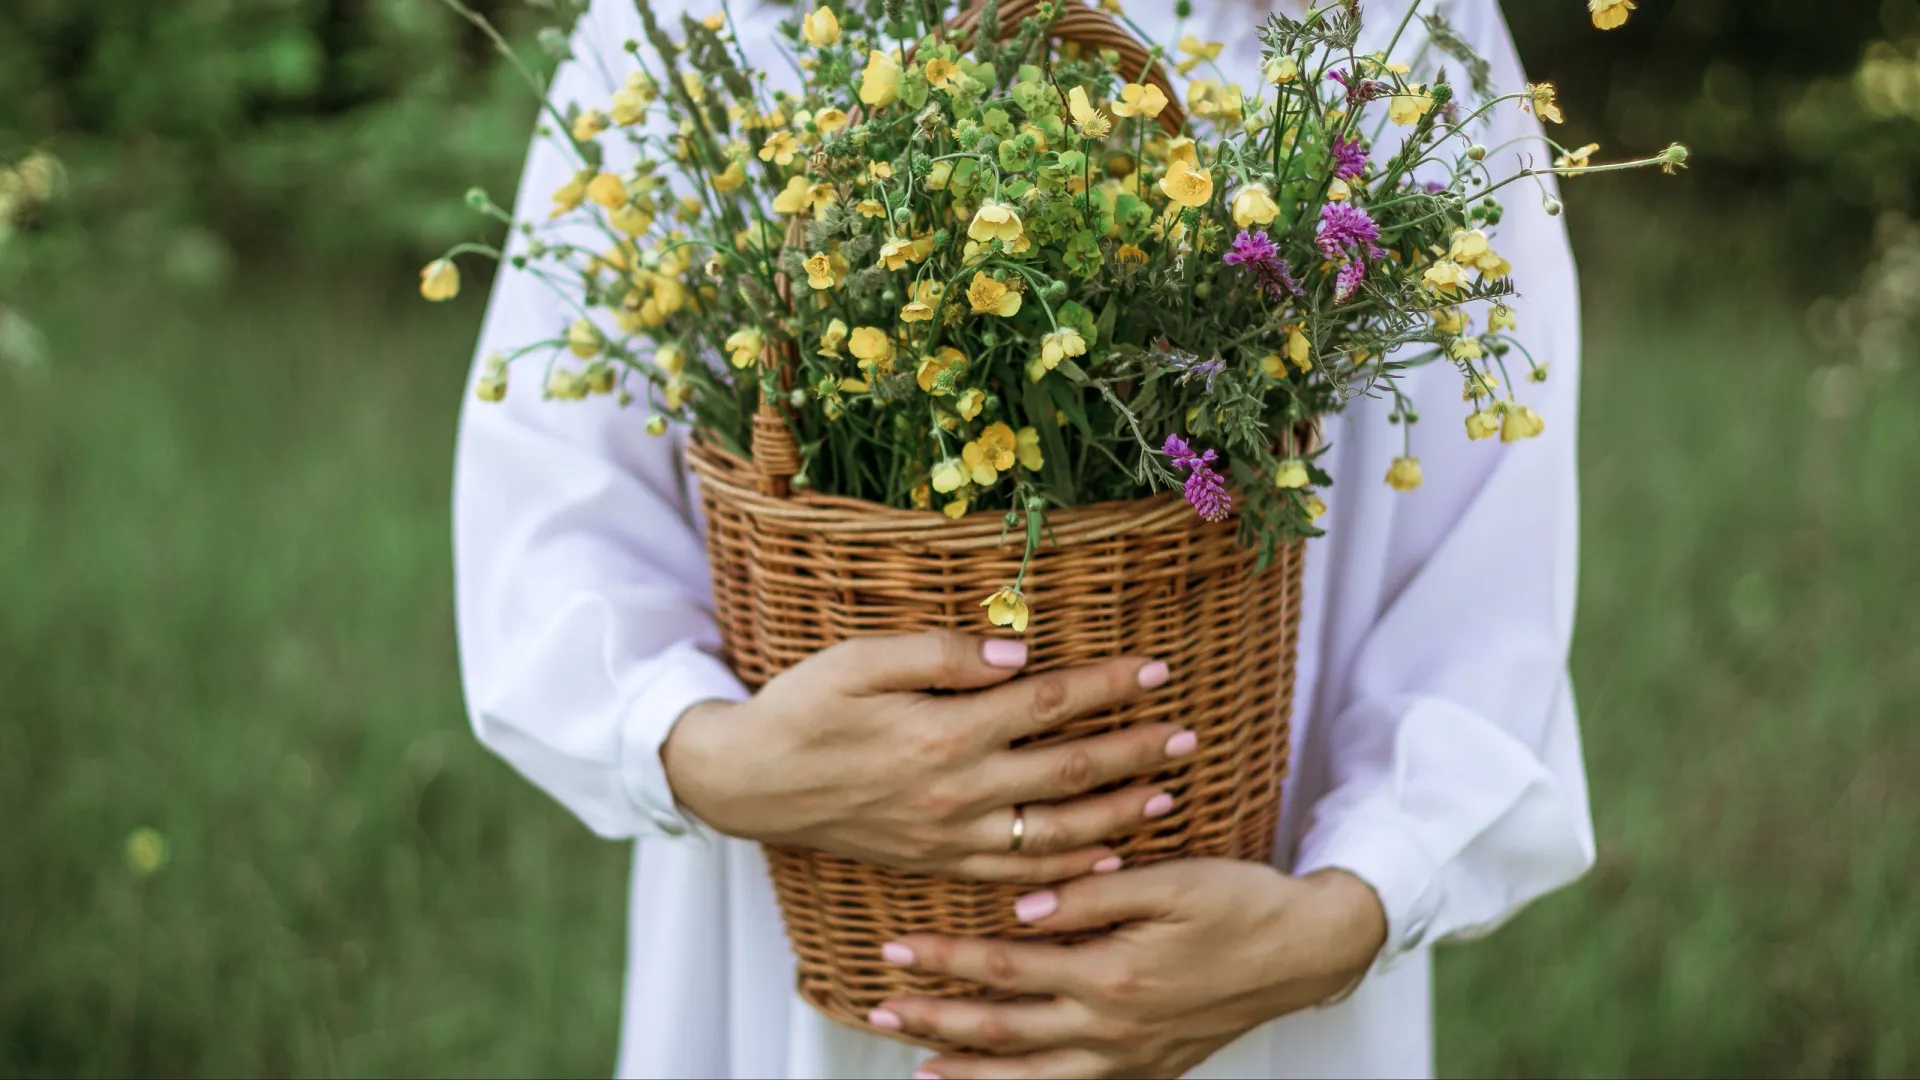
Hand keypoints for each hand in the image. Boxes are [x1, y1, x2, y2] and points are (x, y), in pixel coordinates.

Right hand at [662, 631, 1192, 882]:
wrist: (750, 782)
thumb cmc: (803, 707)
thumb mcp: (860, 659)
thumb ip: (941, 654)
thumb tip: (1018, 652)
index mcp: (943, 733)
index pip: (1047, 705)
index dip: (1106, 686)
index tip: (1156, 669)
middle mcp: (957, 792)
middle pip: (1068, 773)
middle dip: (1135, 753)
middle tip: (1188, 735)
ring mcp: (950, 835)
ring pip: (1055, 833)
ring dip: (1118, 814)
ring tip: (1167, 795)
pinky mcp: (939, 860)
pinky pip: (1019, 873)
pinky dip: (1069, 868)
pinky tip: (1105, 855)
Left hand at [873, 861, 1387, 1078]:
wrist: (1308, 952)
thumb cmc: (1242, 904)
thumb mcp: (1171, 880)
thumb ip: (1091, 893)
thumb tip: (1019, 905)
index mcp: (1112, 972)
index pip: (1005, 969)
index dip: (945, 960)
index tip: (896, 950)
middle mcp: (1113, 1026)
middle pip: (1003, 1030)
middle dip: (934, 1018)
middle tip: (880, 1007)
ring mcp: (1131, 1057)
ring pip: (1031, 1076)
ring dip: (969, 1069)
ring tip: (916, 1064)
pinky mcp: (1148, 1069)